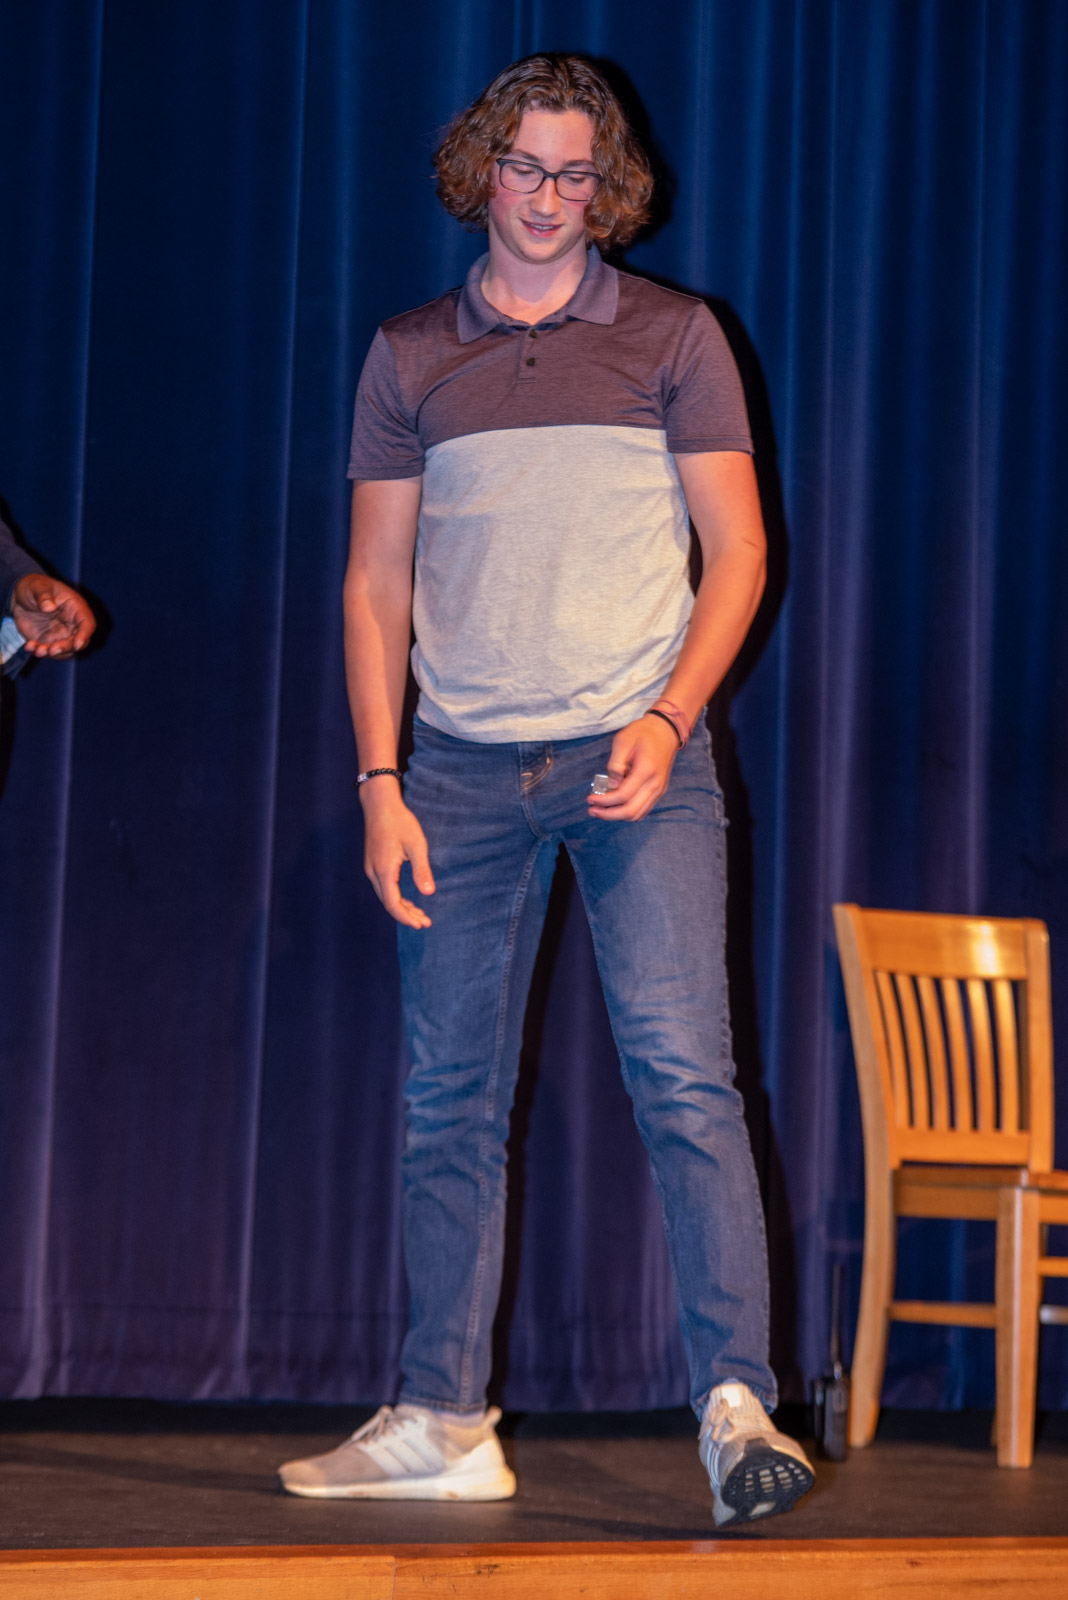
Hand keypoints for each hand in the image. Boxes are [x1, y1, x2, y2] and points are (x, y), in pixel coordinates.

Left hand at [11, 574, 95, 658]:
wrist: (21, 597)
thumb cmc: (35, 586)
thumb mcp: (37, 586)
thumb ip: (43, 596)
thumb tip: (49, 607)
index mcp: (76, 608)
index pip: (87, 623)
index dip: (84, 635)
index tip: (77, 644)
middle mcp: (72, 624)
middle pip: (77, 641)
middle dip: (66, 648)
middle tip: (52, 650)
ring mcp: (61, 634)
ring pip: (64, 650)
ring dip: (52, 653)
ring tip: (38, 650)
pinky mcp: (49, 641)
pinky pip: (48, 651)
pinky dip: (40, 652)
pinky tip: (29, 646)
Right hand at [360, 781, 435, 927]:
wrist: (379, 805)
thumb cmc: (400, 822)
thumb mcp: (416, 845)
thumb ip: (422, 870)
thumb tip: (429, 893)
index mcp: (384, 871)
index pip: (393, 904)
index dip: (407, 917)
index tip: (421, 924)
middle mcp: (373, 873)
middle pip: (388, 903)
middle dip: (406, 915)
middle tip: (425, 922)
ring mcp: (371, 868)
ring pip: (385, 896)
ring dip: (402, 907)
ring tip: (420, 914)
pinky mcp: (373, 864)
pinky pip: (383, 887)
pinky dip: (396, 897)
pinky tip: (408, 899)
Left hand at [586, 714, 679, 822]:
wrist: (665, 731)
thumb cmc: (643, 733)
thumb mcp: (623, 741)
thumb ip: (615, 764)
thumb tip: (611, 785)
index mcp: (646, 771)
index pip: (623, 796)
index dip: (604, 801)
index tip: (590, 799)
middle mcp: (655, 784)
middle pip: (630, 811)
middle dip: (608, 814)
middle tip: (592, 810)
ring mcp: (659, 790)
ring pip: (637, 814)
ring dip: (617, 816)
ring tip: (601, 810)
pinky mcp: (659, 791)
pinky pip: (643, 809)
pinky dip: (627, 812)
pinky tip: (614, 805)